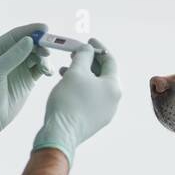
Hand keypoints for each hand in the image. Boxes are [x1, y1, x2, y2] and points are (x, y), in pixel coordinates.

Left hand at [0, 22, 50, 154]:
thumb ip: (12, 56)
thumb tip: (29, 40)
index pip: (15, 35)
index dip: (30, 30)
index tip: (45, 28)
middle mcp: (7, 56)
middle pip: (28, 44)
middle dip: (40, 44)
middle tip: (50, 49)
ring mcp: (18, 68)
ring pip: (36, 56)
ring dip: (43, 58)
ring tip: (45, 68)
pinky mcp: (27, 81)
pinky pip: (40, 69)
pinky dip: (46, 68)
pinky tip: (48, 72)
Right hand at [32, 39, 120, 163]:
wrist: (60, 134)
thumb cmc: (69, 101)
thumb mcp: (76, 72)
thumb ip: (83, 55)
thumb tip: (88, 49)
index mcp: (114, 87)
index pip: (109, 60)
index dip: (98, 48)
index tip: (88, 41)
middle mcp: (113, 100)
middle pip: (103, 73)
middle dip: (88, 61)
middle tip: (74, 54)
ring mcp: (105, 112)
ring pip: (95, 86)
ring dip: (82, 74)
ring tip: (64, 69)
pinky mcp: (94, 120)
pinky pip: (90, 98)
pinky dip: (80, 88)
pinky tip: (66, 85)